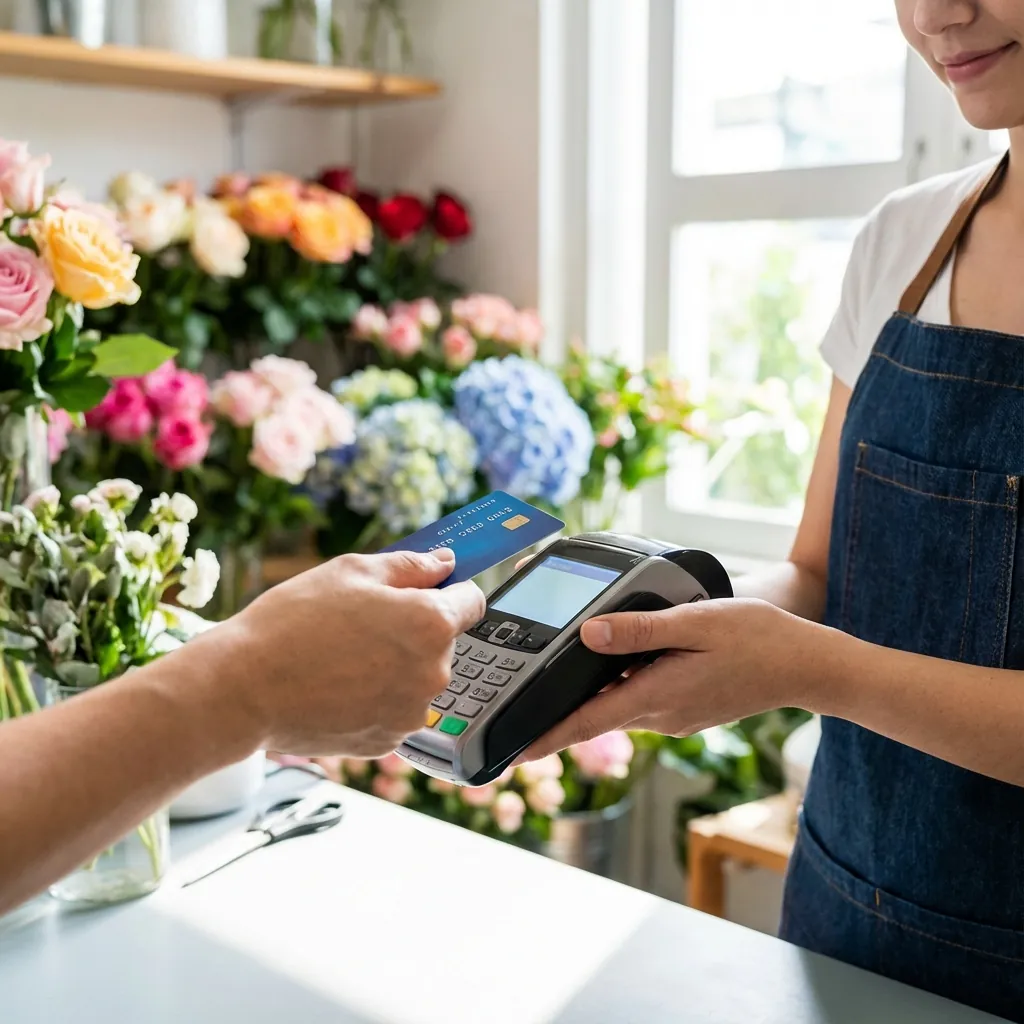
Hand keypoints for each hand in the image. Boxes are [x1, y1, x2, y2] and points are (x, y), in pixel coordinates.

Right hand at [183, 549, 484, 757]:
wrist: (243, 690)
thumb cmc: (293, 623)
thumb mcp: (352, 571)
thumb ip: (411, 566)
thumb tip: (446, 563)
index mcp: (431, 625)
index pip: (472, 601)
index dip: (451, 590)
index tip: (429, 589)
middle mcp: (433, 673)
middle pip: (442, 642)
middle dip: (413, 629)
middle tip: (362, 622)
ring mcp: (411, 713)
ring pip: (416, 678)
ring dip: (394, 666)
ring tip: (342, 657)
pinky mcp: (387, 741)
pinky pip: (393, 709)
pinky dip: (374, 698)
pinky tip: (336, 686)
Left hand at [521, 598, 817, 760]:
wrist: (806, 666)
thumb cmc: (757, 640)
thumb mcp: (696, 623)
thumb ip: (641, 630)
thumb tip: (589, 635)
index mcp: (658, 695)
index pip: (587, 722)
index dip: (545, 739)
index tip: (510, 754)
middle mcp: (662, 714)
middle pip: (597, 715)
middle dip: (559, 714)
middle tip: (519, 708)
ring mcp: (676, 716)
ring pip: (620, 705)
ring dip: (591, 697)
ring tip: (560, 679)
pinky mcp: (687, 709)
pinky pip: (642, 700)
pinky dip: (621, 688)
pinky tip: (618, 664)